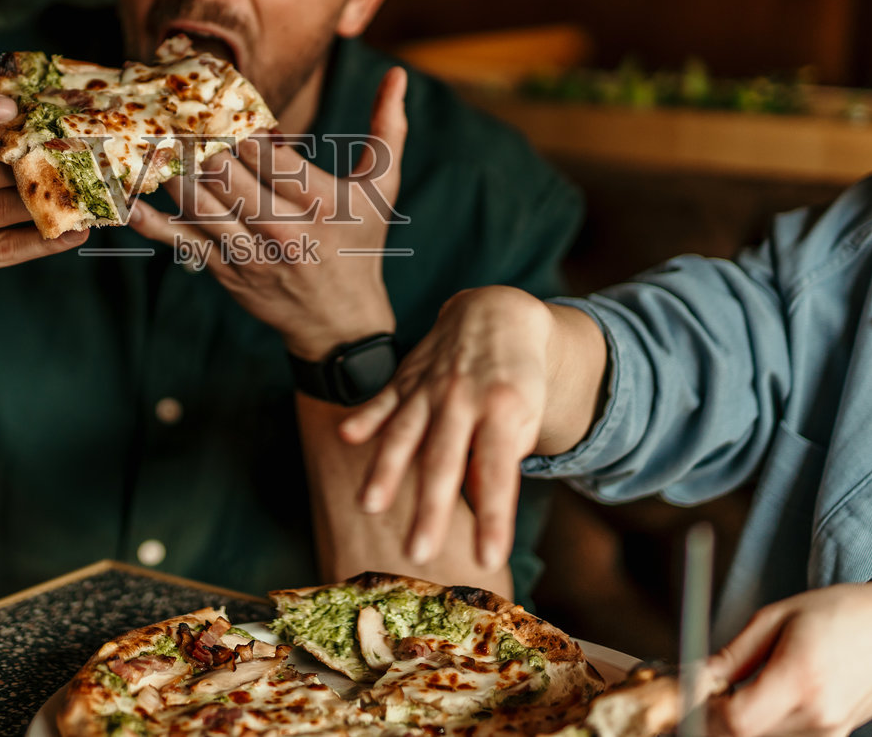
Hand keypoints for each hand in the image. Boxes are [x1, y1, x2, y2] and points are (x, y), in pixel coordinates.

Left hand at [127, 66, 407, 360]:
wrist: (340, 322)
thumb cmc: (361, 244)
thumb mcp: (383, 188)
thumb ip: (389, 128)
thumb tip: (399, 75)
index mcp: (322, 202)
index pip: (273, 156)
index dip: (241, 124)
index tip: (217, 93)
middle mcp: (284, 229)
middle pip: (230, 175)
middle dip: (197, 138)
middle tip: (168, 104)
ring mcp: (252, 253)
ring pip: (201, 204)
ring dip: (170, 169)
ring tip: (147, 135)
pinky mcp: (227, 271)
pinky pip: (182, 242)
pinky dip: (152, 222)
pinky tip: (126, 199)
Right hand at [338, 286, 557, 567]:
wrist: (497, 313)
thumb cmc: (515, 381)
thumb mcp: (525, 417)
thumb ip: (498, 458)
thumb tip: (481, 503)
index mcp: (505, 411)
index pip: (499, 473)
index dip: (494, 517)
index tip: (489, 558)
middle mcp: (465, 399)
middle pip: (444, 461)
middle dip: (431, 508)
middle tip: (419, 553)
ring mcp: (431, 387)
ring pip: (405, 432)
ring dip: (386, 469)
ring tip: (369, 506)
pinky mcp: (405, 377)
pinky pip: (383, 399)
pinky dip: (364, 417)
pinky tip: (346, 437)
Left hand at [705, 581, 871, 736]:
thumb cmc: (845, 615)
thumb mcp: (779, 617)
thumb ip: (734, 654)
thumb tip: (696, 676)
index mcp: (799, 679)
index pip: (735, 721)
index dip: (704, 710)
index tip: (695, 690)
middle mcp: (817, 716)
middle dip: (714, 717)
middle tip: (707, 688)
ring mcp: (829, 734)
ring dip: (737, 722)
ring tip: (739, 688)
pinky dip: (763, 725)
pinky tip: (765, 697)